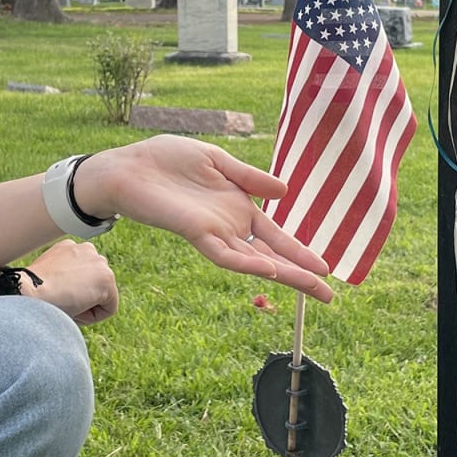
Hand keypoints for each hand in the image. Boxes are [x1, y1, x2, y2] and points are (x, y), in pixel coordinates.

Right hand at [23, 239, 118, 326]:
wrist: (28, 292)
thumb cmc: (30, 292)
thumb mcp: (46, 279)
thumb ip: (62, 279)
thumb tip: (71, 293)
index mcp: (69, 248)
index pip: (82, 277)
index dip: (69, 294)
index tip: (55, 297)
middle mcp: (86, 249)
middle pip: (94, 285)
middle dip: (82, 298)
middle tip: (60, 303)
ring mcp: (98, 262)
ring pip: (102, 297)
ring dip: (86, 307)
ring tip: (66, 305)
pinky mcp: (106, 279)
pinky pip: (108, 309)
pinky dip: (93, 317)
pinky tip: (75, 310)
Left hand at [77, 137, 332, 301]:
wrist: (127, 166)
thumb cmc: (166, 160)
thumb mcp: (217, 160)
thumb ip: (249, 176)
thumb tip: (285, 191)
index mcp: (238, 208)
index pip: (276, 237)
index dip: (300, 252)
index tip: (326, 268)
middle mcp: (230, 226)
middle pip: (272, 256)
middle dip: (300, 274)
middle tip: (329, 296)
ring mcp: (214, 233)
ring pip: (254, 261)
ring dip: (282, 274)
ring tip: (311, 286)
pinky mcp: (195, 232)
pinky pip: (224, 253)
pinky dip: (246, 262)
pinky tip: (268, 269)